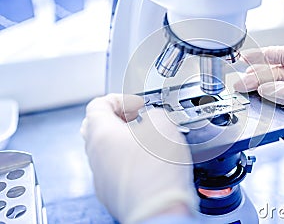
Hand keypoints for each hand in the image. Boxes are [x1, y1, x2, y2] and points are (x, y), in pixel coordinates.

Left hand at [80, 94, 197, 222]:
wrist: (159, 209)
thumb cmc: (157, 171)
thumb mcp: (163, 124)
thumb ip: (154, 113)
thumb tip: (152, 118)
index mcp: (100, 133)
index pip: (98, 105)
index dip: (119, 99)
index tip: (136, 104)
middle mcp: (95, 155)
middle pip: (97, 127)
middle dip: (118, 119)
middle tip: (137, 120)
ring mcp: (101, 176)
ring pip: (106, 150)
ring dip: (123, 141)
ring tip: (147, 141)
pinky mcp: (111, 192)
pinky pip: (114, 169)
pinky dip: (127, 161)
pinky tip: (148, 163)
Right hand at [234, 46, 283, 146]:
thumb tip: (264, 89)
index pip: (283, 53)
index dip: (262, 55)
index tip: (245, 58)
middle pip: (276, 70)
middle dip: (257, 76)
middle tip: (240, 84)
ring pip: (277, 84)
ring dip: (261, 87)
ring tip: (245, 91)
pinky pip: (281, 96)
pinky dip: (270, 98)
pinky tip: (259, 99)